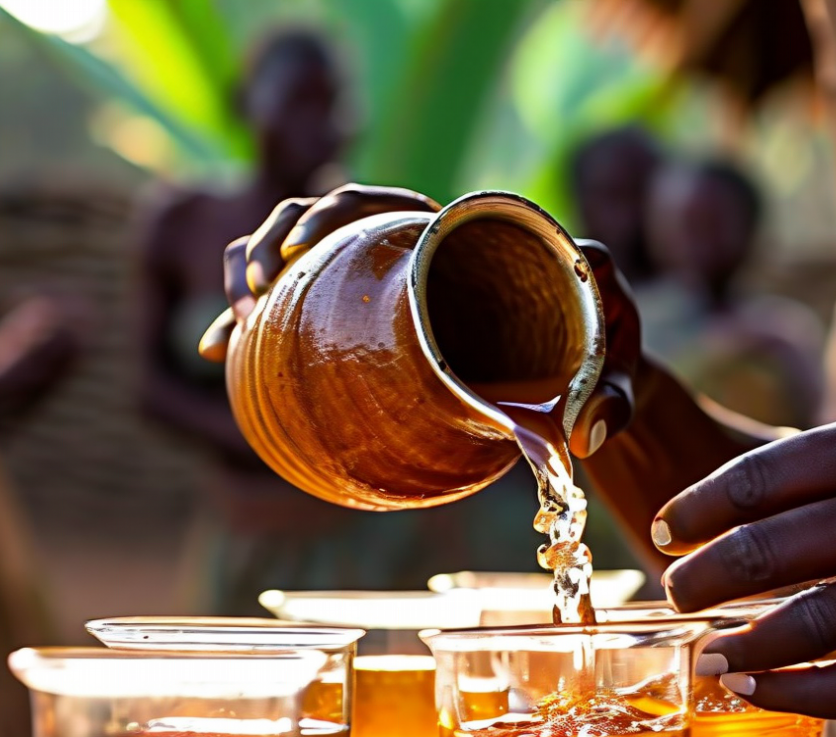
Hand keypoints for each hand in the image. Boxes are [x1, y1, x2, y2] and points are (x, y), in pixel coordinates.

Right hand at [197, 183, 640, 457]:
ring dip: (253, 269)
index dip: (338, 210)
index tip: (304, 250)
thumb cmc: (603, 357)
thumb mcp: (613, 372)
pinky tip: (222, 352)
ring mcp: (391, 271)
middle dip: (278, 238)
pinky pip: (303, 297)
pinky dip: (257, 319)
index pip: (390, 199)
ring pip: (302, 248)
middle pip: (330, 210)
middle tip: (259, 287)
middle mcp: (424, 240)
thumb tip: (582, 440)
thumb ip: (611, 401)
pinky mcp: (372, 305)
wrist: (591, 363)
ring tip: (234, 323)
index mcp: (473, 233)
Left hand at [653, 404, 835, 716]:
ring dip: (740, 646)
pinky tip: (762, 693)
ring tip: (706, 655)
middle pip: (768, 551)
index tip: (666, 530)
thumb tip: (740, 512)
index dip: (697, 509)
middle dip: (700, 579)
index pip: (761, 476)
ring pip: (810, 623)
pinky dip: (805, 697)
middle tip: (674, 593)